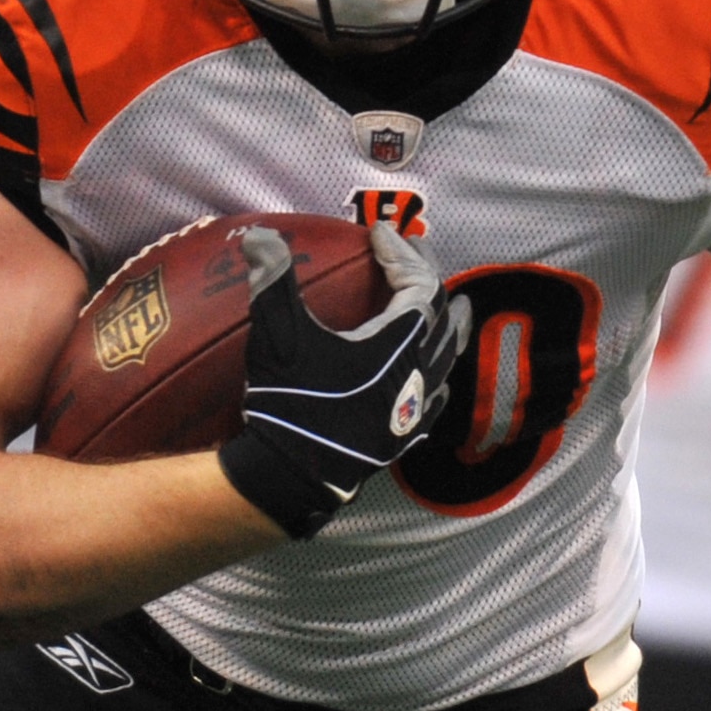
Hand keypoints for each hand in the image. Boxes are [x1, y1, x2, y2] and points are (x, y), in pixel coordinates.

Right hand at [217, 217, 465, 537]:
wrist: (293, 476)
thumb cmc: (291, 404)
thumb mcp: (278, 335)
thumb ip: (273, 280)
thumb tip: (259, 233)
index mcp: (397, 344)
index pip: (419, 284)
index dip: (403, 253)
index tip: (380, 233)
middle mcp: (417, 374)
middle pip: (444, 316)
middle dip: (432, 278)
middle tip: (417, 253)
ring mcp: (414, 409)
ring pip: (449, 358)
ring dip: (449, 325)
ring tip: (452, 306)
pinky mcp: (404, 436)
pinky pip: (436, 395)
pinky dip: (439, 372)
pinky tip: (432, 374)